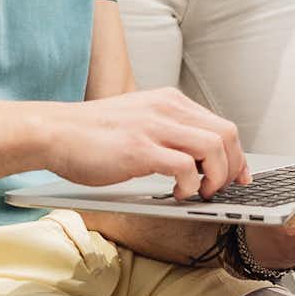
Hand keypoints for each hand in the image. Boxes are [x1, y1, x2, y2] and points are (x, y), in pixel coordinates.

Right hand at [24, 92, 250, 199]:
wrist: (54, 131)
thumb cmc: (92, 134)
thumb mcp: (139, 120)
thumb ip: (166, 131)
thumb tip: (196, 160)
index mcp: (169, 101)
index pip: (221, 125)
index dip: (236, 155)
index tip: (240, 177)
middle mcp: (167, 108)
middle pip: (226, 134)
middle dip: (234, 167)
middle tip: (223, 190)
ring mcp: (154, 126)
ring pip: (213, 148)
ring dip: (216, 177)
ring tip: (201, 193)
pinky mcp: (139, 149)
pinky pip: (184, 167)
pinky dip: (190, 185)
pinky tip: (178, 194)